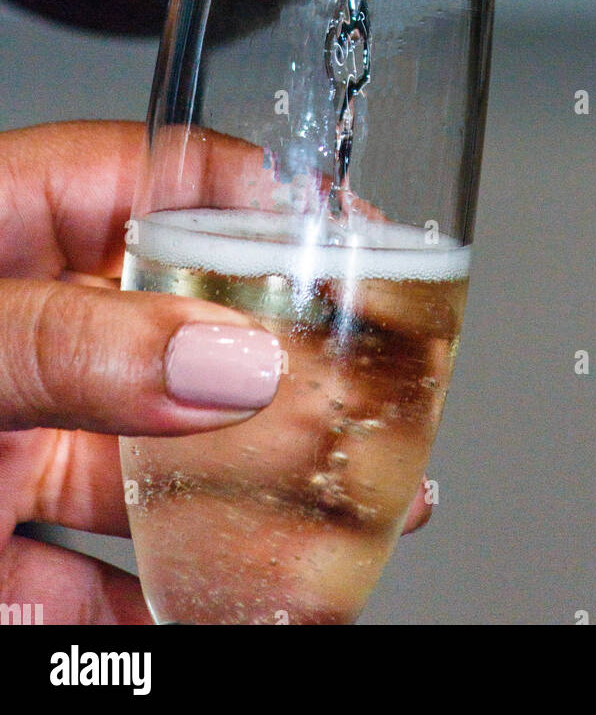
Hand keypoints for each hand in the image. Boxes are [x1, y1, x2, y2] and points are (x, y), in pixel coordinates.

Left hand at [0, 121, 430, 623]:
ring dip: (250, 496)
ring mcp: (6, 437)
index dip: (254, 193)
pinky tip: (242, 606)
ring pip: (153, 460)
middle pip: (178, 328)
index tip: (348, 228)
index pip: (147, 178)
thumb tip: (229, 359)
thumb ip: (71, 345)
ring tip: (347, 511)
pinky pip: (96, 576)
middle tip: (371, 386)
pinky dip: (175, 595)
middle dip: (282, 365)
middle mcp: (16, 334)